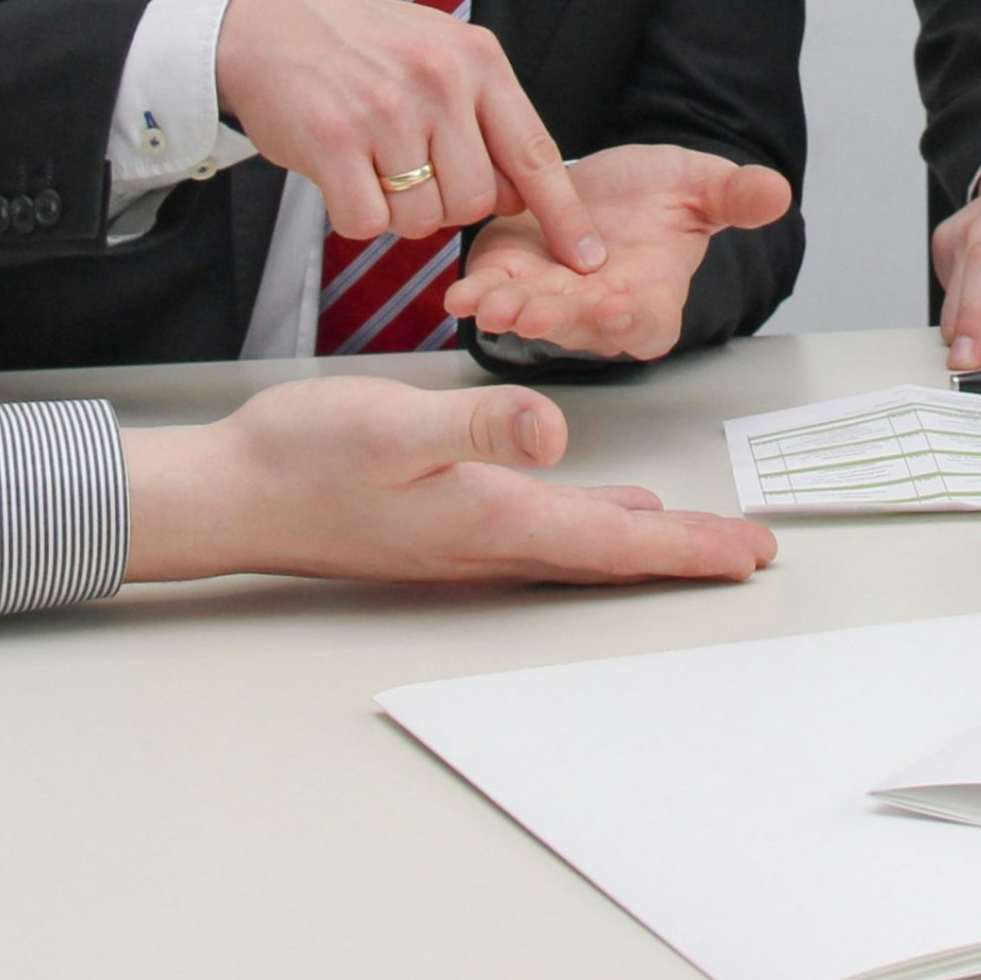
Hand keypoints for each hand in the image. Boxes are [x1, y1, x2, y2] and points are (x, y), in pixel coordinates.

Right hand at [119, 375, 777, 584]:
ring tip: (696, 540)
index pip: (613, 540)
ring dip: (641, 544)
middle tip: (748, 555)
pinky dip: (587, 525)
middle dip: (684, 555)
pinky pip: (540, 532)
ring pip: (577, 545)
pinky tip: (600, 510)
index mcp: (491, 516)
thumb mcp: (393, 424)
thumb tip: (553, 434)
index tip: (749, 553)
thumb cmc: (302, 457)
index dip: (688, 548)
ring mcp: (463, 538)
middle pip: (609, 553)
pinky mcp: (441, 522)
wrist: (231, 494)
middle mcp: (487, 540)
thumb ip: (477, 428)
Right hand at [214, 0, 598, 260]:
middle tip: (412, 172)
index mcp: (476, 59)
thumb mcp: (438, 52)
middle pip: (475, 201)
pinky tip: (342, 176)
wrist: (266, 25)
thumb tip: (523, 192)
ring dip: (397, 212)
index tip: (585, 259)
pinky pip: (367, 222)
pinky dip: (355, 216)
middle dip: (447, 205)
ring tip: (373, 165)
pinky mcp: (332, 140)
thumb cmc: (359, 48)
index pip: (535, 153)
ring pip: (421, 220)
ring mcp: (385, 110)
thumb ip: (484, 113)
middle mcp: (438, 80)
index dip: (563, 215)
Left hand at [446, 144, 791, 360]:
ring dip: (509, 311)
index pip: (645, 324)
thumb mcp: (700, 185)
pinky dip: (476, 295)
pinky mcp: (510, 278)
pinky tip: (460, 294)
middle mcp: (597, 312)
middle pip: (579, 327)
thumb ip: (734, 195)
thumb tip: (779, 191)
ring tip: (490, 303)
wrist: (604, 183)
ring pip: (530, 315)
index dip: (631, 321)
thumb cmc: (656, 194)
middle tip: (536, 310)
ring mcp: (550, 299)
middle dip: (556, 319)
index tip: (617, 309)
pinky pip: (491, 293)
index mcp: (650, 298)